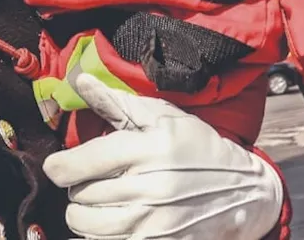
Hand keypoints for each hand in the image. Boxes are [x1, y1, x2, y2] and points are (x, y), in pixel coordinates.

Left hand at [42, 74, 282, 239]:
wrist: (244, 193)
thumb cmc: (199, 150)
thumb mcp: (164, 117)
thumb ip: (116, 102)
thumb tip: (80, 80)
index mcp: (147, 150)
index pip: (79, 164)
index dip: (59, 166)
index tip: (58, 166)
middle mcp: (149, 189)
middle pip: (80, 196)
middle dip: (80, 188)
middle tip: (96, 181)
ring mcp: (154, 224)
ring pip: (88, 225)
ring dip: (86, 216)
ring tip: (102, 203)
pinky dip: (101, 236)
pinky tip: (113, 223)